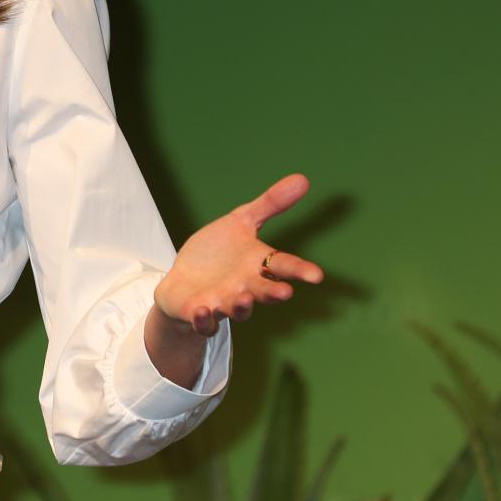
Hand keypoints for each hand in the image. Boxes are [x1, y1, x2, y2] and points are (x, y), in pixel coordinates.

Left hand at [154, 173, 324, 336]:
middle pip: (264, 292)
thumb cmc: (217, 252)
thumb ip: (270, 205)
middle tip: (285, 292)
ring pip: (238, 310)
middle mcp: (245, 287)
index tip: (317, 275)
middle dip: (274, 292)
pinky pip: (203, 322)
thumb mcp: (240, 222)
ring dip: (242, 306)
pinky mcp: (200, 314)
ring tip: (244, 298)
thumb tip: (303, 179)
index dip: (300, 271)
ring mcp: (223, 302)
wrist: (183, 281)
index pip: (284, 266)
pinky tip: (202, 310)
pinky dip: (203, 319)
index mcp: (258, 264)